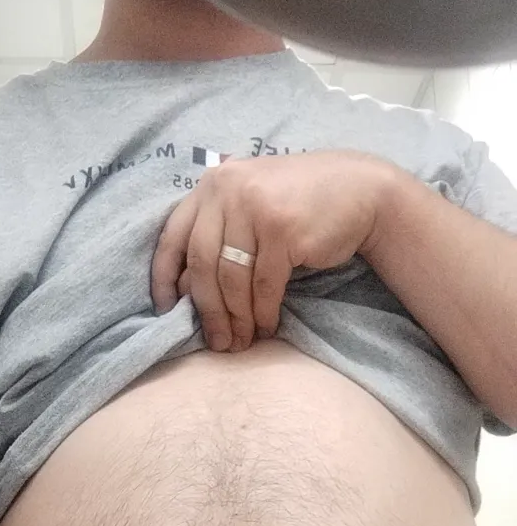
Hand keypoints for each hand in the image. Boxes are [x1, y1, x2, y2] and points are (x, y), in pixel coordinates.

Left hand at [152, 150, 396, 352]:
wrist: (361, 190)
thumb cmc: (300, 205)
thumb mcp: (250, 204)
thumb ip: (217, 231)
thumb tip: (183, 289)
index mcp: (213, 184)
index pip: (174, 236)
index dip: (164, 277)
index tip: (165, 310)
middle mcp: (229, 189)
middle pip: (201, 265)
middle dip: (207, 311)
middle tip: (215, 341)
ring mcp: (256, 206)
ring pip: (232, 280)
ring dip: (237, 318)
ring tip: (241, 341)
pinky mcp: (283, 228)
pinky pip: (264, 286)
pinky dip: (263, 313)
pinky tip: (266, 328)